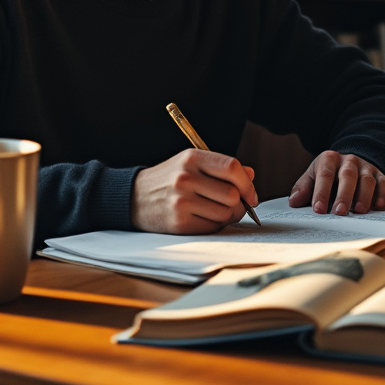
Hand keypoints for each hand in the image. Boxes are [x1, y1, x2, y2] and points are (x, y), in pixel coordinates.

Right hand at [131, 149, 257, 233]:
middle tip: (235, 205)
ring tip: (218, 211)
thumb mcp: (190, 163)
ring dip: (228, 216)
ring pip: (226, 213)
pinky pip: (213, 227)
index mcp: (191, 158)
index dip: (248, 183)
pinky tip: (205, 218)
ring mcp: (181, 201)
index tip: (251, 194)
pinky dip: (215, 225)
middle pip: (233, 194)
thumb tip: (250, 175)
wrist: (134, 197)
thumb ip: (220, 167)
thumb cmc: (168, 179)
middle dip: (240, 203)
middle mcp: (186, 177)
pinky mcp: (179, 222)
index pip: (232, 168)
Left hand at [288, 151, 384, 214]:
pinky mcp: (380, 174)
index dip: (321, 192)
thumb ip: (302, 188)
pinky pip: (384, 183)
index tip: (318, 209)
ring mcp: (365, 167)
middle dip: (343, 195)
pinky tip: (378, 206)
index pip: (324, 175)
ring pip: (367, 179)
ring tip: (358, 211)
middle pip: (347, 176)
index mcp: (329, 159)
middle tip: (339, 212)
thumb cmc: (327, 175)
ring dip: (363, 196)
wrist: (349, 162)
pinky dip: (382, 194)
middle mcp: (349, 161)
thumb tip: (294, 202)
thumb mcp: (312, 176)